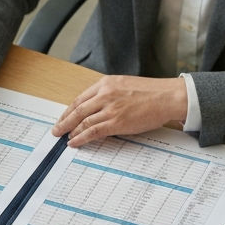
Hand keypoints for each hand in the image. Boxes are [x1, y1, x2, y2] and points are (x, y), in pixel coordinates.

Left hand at [51, 76, 186, 146]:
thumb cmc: (152, 92)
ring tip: (64, 137)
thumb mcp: (126, 85)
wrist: (167, 97)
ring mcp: (110, 108)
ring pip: (83, 121)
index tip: (63, 117)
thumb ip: (110, 94)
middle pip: (77, 109)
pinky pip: (93, 131)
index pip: (81, 98)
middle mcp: (105, 94)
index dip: (69, 110)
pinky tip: (75, 142)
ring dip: (71, 131)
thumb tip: (99, 108)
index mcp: (107, 83)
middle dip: (64, 121)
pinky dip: (81, 137)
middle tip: (56, 130)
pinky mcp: (117, 121)